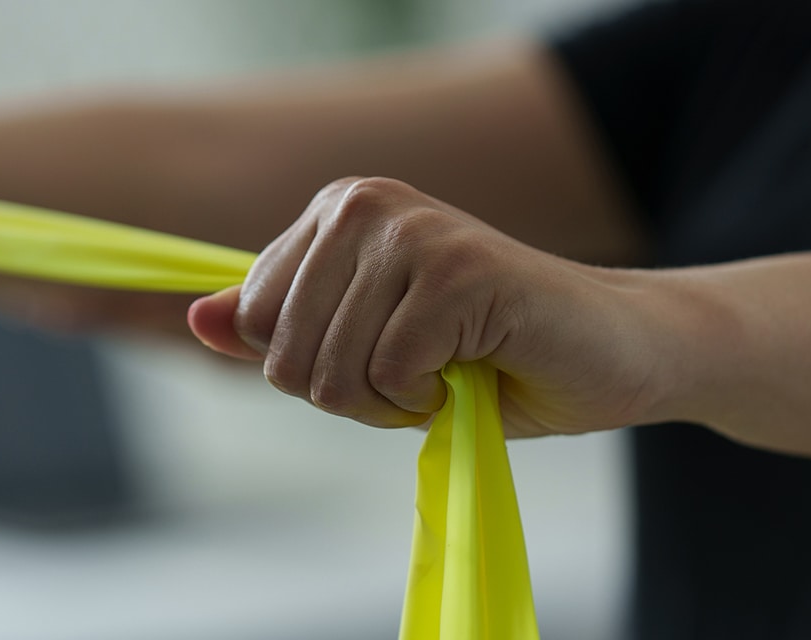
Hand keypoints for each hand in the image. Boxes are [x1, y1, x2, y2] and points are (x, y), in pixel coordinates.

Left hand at [186, 177, 683, 436]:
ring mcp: (414, 233)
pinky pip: (393, 376)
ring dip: (393, 403)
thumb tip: (197, 320)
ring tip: (450, 371)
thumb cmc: (488, 354)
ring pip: (335, 373)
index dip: (317, 369)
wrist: (614, 351)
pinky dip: (430, 402)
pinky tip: (477, 370)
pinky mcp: (459, 271)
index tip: (382, 354)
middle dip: (351, 396)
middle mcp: (366, 203)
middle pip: (286, 357)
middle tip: (421, 373)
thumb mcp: (365, 345)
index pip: (257, 322)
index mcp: (337, 210)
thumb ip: (282, 331)